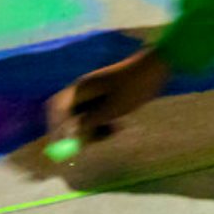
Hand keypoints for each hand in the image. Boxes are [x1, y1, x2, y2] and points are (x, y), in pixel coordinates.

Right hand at [45, 47, 171, 151]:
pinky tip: (119, 126)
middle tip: (90, 146)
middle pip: (69, 116)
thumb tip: (70, 136)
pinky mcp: (106, 98)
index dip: (56, 128)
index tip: (63, 146)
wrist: (156, 67)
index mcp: (81, 88)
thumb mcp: (113, 109)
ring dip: (94, 130)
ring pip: (85, 119)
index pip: (57, 109)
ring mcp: (95, 94)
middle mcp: (84, 90)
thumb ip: (90, 122)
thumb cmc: (135, 86)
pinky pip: (97, 116)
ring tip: (115, 130)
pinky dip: (104, 125)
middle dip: (78, 132)